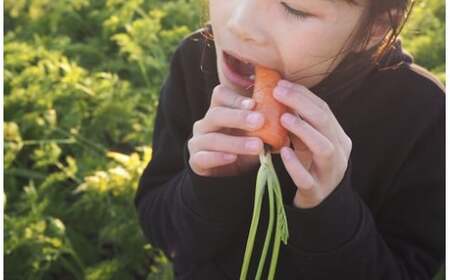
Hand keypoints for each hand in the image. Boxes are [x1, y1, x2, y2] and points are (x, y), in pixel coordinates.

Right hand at [188, 84, 265, 176]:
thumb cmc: (244, 149)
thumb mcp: (254, 134)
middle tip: (260, 121)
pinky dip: (218, 157)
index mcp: (219, 110)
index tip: (254, 103)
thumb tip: (290, 113)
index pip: (220, 95)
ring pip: (213, 138)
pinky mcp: (195, 160)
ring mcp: (198, 141)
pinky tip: (233, 158)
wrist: (227, 177)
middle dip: (239, 117)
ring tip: (257, 146)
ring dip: (236, 142)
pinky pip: (203, 157)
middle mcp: (205, 123)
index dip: (236, 98)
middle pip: (216, 114)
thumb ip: (266, 123)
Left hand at [272, 80, 352, 208]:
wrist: (320, 203)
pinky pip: (307, 178)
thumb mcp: (307, 142)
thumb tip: (279, 95)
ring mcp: (330, 173)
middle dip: (301, 104)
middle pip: (324, 122)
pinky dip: (295, 165)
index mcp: (337, 137)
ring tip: (283, 118)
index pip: (323, 109)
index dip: (302, 95)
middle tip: (277, 93)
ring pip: (324, 148)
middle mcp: (339, 153)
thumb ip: (299, 123)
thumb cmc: (310, 166)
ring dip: (303, 130)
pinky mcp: (317, 192)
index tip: (281, 84)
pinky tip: (284, 153)